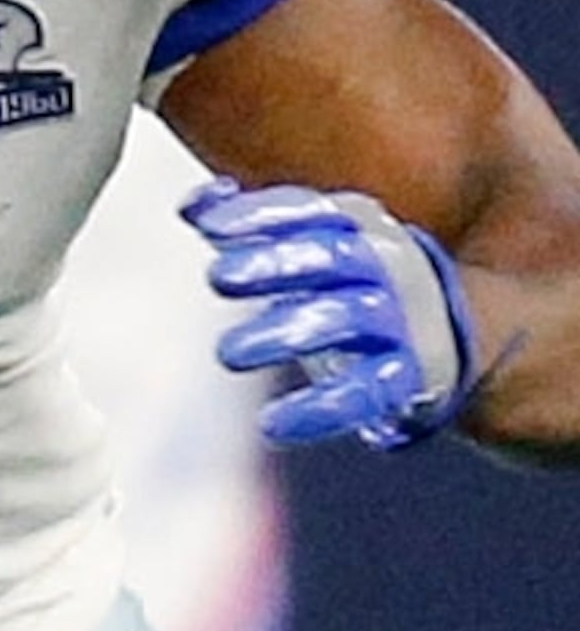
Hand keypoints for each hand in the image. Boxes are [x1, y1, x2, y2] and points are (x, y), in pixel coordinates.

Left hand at [182, 178, 476, 450]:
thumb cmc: (348, 280)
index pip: (312, 210)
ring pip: (347, 320)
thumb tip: (193, 206)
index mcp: (357, 226)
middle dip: (275, 263)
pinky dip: (318, 409)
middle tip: (218, 277)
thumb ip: (247, 222)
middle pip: (333, 256)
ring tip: (229, 352)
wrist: (438, 337)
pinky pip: (365, 393)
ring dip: (286, 332)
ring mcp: (399, 322)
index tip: (211, 228)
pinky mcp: (406, 379)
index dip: (263, 215)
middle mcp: (385, 267)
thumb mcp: (303, 242)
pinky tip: (272, 423)